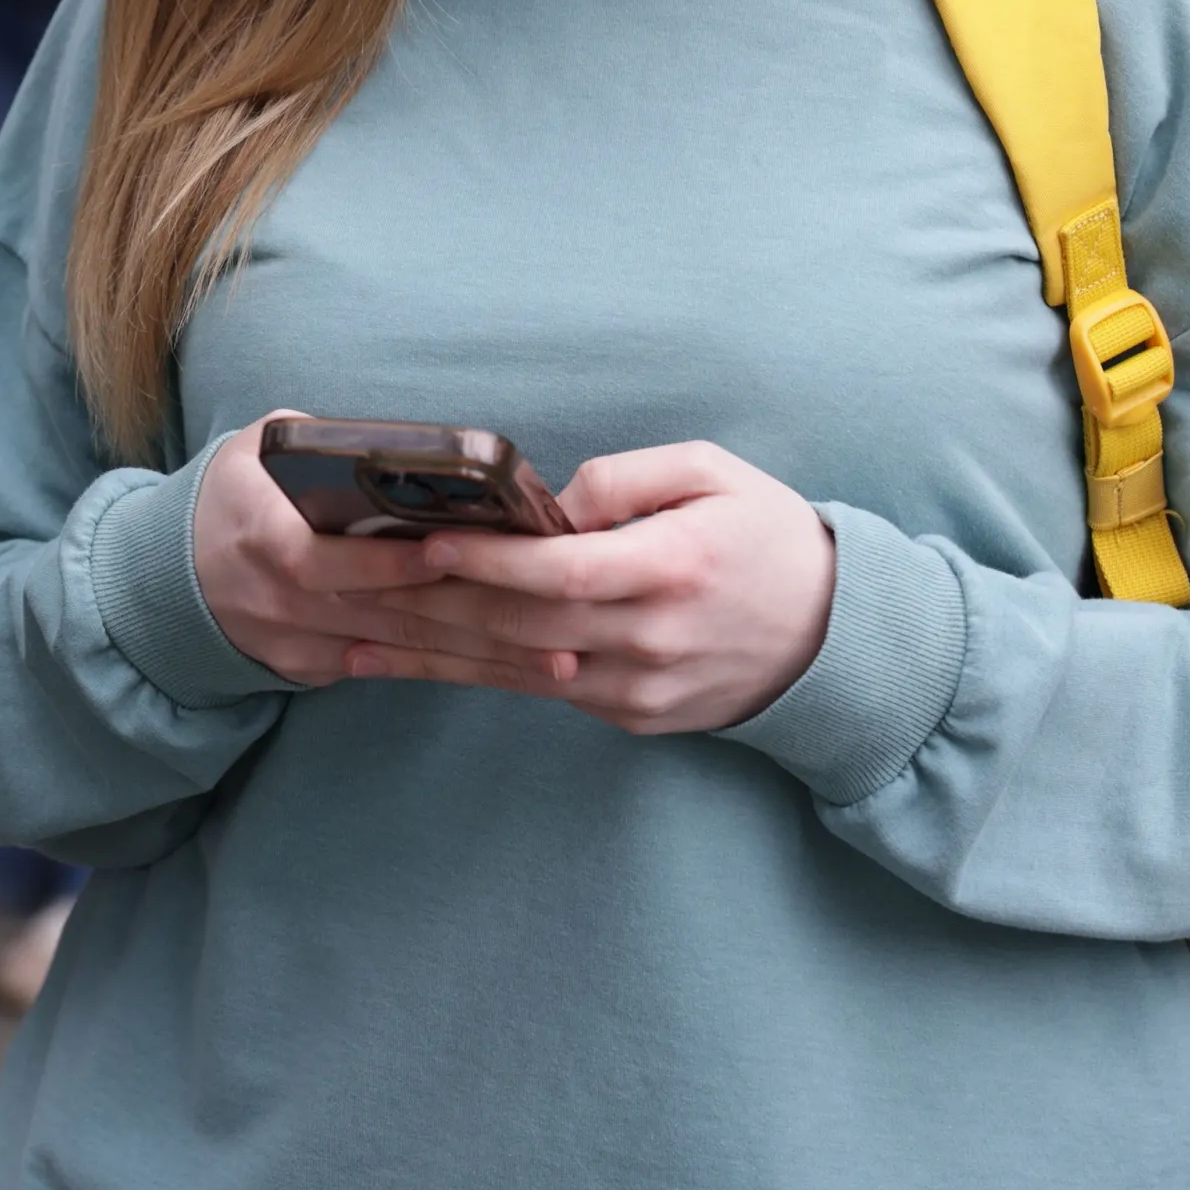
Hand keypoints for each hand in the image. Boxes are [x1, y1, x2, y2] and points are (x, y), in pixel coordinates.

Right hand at [190, 414, 571, 688]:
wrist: (172, 575)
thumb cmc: (233, 493)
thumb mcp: (257, 448)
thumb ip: (319, 439)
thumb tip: (406, 441)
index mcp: (264, 538)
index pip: (331, 560)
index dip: (393, 563)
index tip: (457, 555)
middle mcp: (282, 602)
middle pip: (390, 616)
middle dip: (478, 624)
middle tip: (559, 626)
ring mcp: (302, 645)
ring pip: (404, 655)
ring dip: (486, 661)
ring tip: (560, 664)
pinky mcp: (317, 670)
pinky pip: (394, 671)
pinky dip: (455, 672)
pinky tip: (514, 676)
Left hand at [345, 443, 836, 733]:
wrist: (838, 639)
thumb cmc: (769, 536)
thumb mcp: (713, 472)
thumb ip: (627, 478)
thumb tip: (547, 504)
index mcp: (673, 568)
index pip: (561, 571)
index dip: (488, 562)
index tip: (425, 544)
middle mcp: (651, 638)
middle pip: (521, 625)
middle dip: (430, 605)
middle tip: (351, 584)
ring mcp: (639, 690)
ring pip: (516, 668)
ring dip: (431, 652)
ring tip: (351, 635)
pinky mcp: (632, 717)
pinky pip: (540, 691)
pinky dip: (473, 674)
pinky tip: (412, 662)